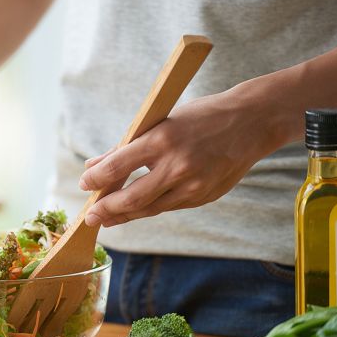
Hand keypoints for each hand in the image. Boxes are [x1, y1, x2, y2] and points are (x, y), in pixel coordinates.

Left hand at [78, 90, 278, 226]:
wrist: (253, 122)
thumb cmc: (201, 117)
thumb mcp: (160, 122)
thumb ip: (125, 147)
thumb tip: (92, 166)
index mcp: (162, 140)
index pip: (117, 167)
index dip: (95, 180)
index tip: (84, 185)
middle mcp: (177, 166)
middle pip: (131, 198)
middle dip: (105, 210)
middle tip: (89, 217)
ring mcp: (193, 185)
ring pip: (149, 209)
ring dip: (123, 216)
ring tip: (106, 219)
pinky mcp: (203, 197)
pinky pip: (168, 207)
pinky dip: (148, 209)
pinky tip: (134, 211)